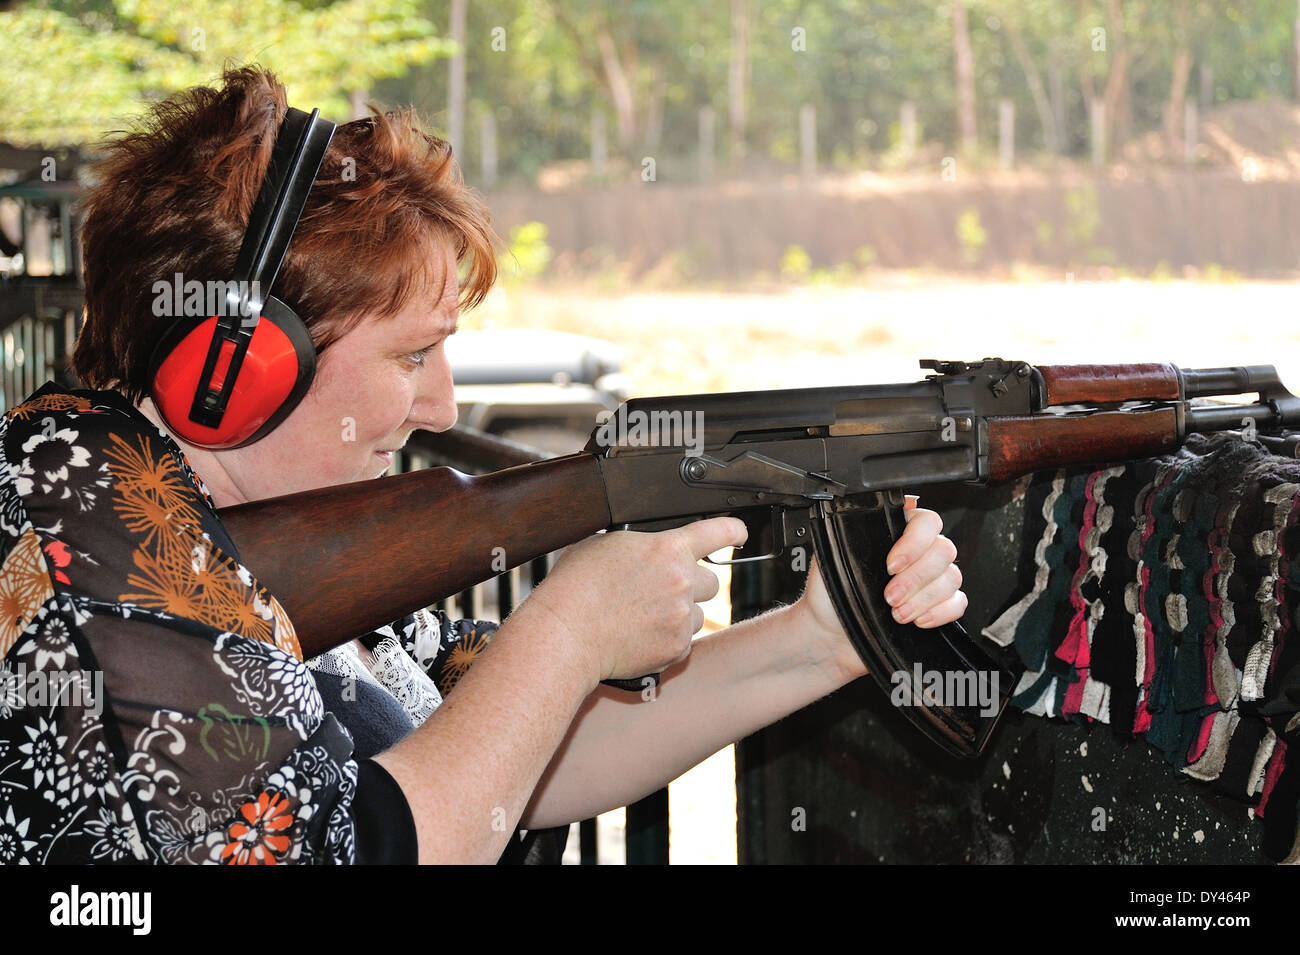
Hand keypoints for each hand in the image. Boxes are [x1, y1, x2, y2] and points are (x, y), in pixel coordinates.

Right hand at [519, 517, 747, 686]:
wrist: (566, 634)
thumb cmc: (575, 588)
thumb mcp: (604, 545)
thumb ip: (639, 545)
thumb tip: (647, 549)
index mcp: (667, 549)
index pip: (717, 532)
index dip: (733, 530)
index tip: (738, 533)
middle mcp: (682, 582)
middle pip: (712, 581)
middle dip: (692, 585)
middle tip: (662, 592)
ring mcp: (682, 617)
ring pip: (697, 614)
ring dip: (678, 615)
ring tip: (641, 618)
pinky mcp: (677, 648)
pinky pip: (683, 642)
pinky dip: (666, 640)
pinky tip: (638, 636)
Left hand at [796, 496, 966, 679]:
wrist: (831, 633)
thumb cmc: (829, 594)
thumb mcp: (832, 557)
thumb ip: (853, 534)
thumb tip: (870, 517)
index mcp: (894, 532)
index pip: (925, 522)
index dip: (914, 543)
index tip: (891, 565)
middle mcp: (917, 552)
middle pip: (943, 550)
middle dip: (915, 578)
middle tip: (890, 596)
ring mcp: (930, 578)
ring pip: (951, 577)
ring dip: (923, 598)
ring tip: (897, 613)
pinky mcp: (938, 605)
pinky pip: (958, 602)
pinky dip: (940, 613)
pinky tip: (917, 619)